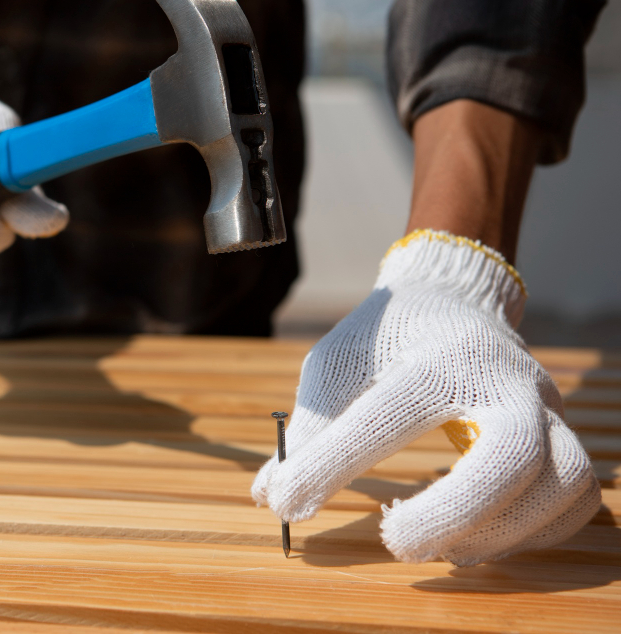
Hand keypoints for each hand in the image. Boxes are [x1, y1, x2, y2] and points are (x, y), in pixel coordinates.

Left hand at [252, 230, 599, 564]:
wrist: (454, 299)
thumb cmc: (388, 336)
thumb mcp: (336, 362)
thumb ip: (310, 426)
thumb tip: (271, 494)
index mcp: (440, 354)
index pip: (389, 415)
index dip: (332, 466)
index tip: (288, 503)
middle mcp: (504, 379)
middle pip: (512, 453)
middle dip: (452, 511)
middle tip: (394, 540)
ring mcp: (544, 408)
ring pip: (562, 481)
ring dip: (500, 532)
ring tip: (439, 549)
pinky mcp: (562, 435)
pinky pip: (576, 500)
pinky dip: (533, 535)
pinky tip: (476, 541)